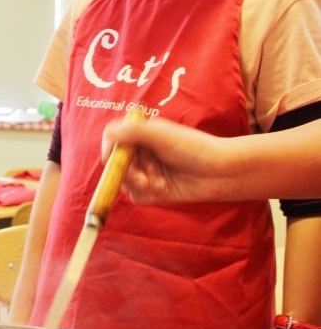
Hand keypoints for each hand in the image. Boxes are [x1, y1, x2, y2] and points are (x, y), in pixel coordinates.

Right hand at [102, 117, 232, 204]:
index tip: (116, 161)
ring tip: (161, 184)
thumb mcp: (162, 136)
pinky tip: (165, 189)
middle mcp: (140, 151)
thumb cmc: (194, 148)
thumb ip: (134, 132)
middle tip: (144, 180)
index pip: (112, 140)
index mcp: (140, 133)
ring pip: (125, 182)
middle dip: (130, 173)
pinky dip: (148, 195)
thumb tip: (109, 133)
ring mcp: (145, 171)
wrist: (219, 173)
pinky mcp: (152, 189)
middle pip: (116, 164)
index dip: (111, 151)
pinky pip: (136, 196)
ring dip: (141, 184)